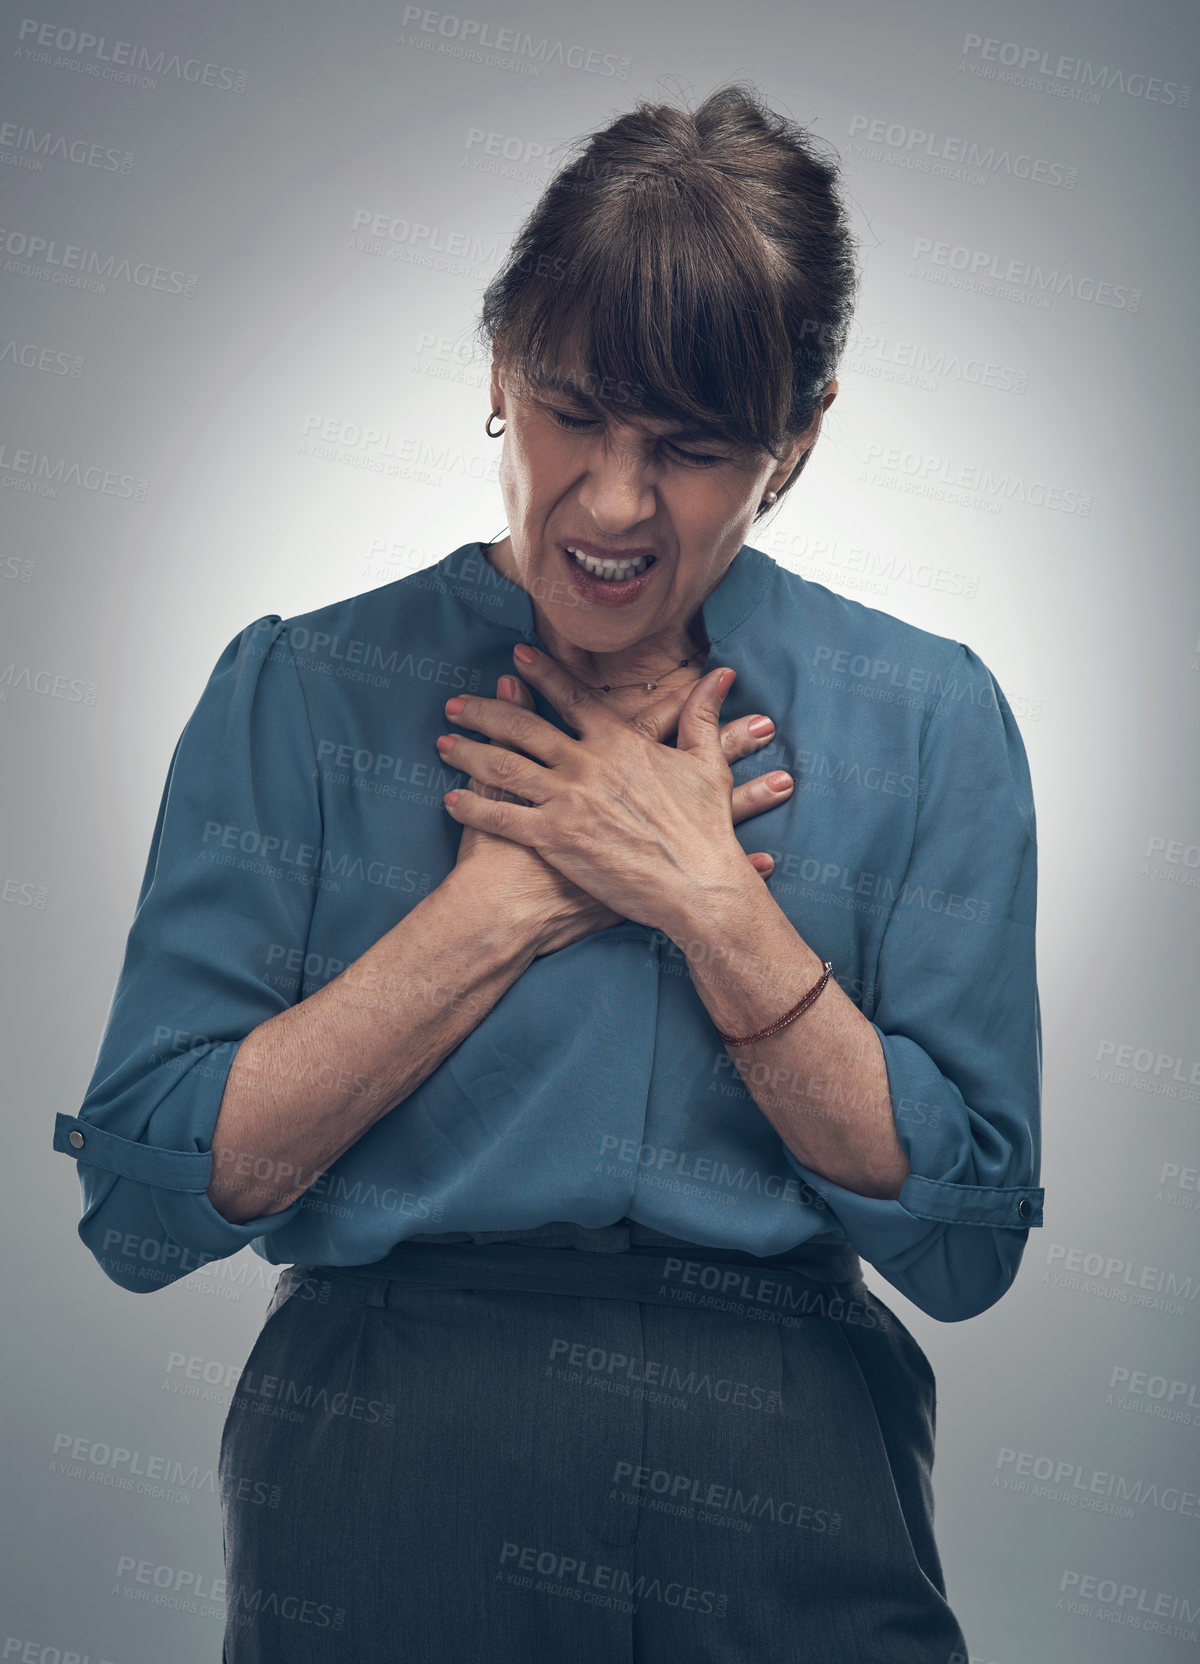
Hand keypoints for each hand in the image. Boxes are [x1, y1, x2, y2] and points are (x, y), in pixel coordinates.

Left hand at [438, 645, 785, 936]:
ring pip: (502, 766)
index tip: (515, 657)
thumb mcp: (708, 764)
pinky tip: (450, 800)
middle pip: (521, 727)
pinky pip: (501, 816)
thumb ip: (701, 716)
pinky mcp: (553, 838)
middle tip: (455, 705)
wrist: (696, 884)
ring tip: (443, 743)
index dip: (540, 674)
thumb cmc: (706, 829)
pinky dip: (472, 806)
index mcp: (619, 741)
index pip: (570, 697)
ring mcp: (566, 800)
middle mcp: (586, 763)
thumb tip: (719, 676)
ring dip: (468, 752)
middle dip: (484, 712)